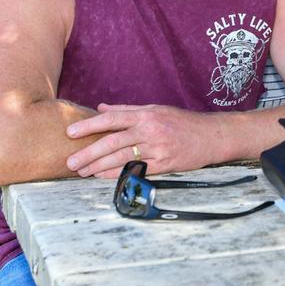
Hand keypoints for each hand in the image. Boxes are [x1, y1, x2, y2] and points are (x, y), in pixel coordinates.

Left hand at [65, 104, 215, 178]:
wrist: (213, 136)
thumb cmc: (184, 122)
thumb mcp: (157, 110)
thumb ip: (128, 111)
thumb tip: (101, 108)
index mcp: (147, 115)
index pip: (112, 119)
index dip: (89, 125)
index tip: (71, 132)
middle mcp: (151, 130)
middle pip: (113, 141)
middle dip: (89, 152)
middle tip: (70, 162)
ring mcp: (158, 148)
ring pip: (122, 158)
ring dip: (99, 166)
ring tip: (82, 171)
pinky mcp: (165, 164)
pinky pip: (137, 170)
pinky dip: (117, 174)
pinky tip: (103, 176)